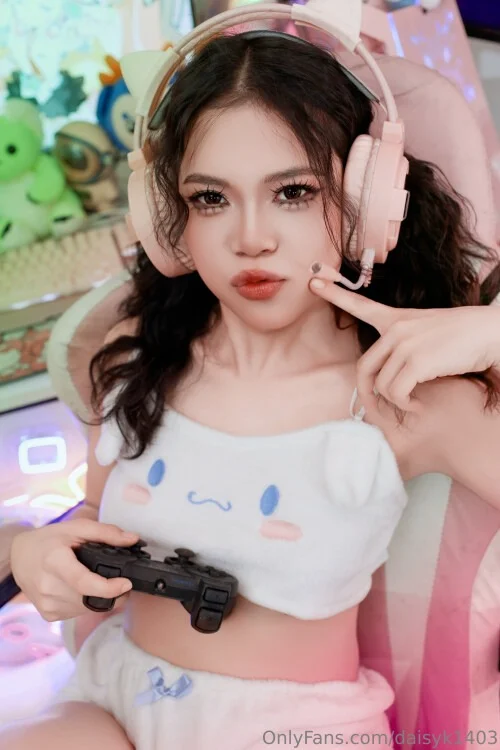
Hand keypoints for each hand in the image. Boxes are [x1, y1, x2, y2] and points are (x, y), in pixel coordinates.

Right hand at [10, 520, 138, 621]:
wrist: (19, 557)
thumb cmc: (48, 540)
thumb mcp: (76, 528)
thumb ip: (106, 533)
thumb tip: (133, 539)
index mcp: (55, 561)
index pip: (84, 583)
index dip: (109, 587)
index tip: (126, 583)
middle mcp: (49, 586)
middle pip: (90, 598)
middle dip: (112, 592)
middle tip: (120, 580)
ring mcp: (48, 603)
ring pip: (87, 609)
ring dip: (100, 598)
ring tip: (98, 581)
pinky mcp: (49, 615)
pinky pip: (78, 613)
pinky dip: (87, 603)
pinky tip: (82, 589)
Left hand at [309, 263, 499, 412]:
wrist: (489, 333)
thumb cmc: (461, 339)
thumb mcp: (426, 332)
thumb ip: (403, 346)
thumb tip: (389, 376)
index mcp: (398, 319)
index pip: (361, 305)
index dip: (336, 294)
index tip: (314, 283)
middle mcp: (397, 329)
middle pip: (363, 368)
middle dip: (367, 393)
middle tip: (376, 407)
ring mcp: (405, 344)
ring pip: (381, 385)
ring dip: (395, 402)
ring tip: (412, 402)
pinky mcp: (416, 361)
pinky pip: (396, 392)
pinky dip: (405, 404)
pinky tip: (418, 403)